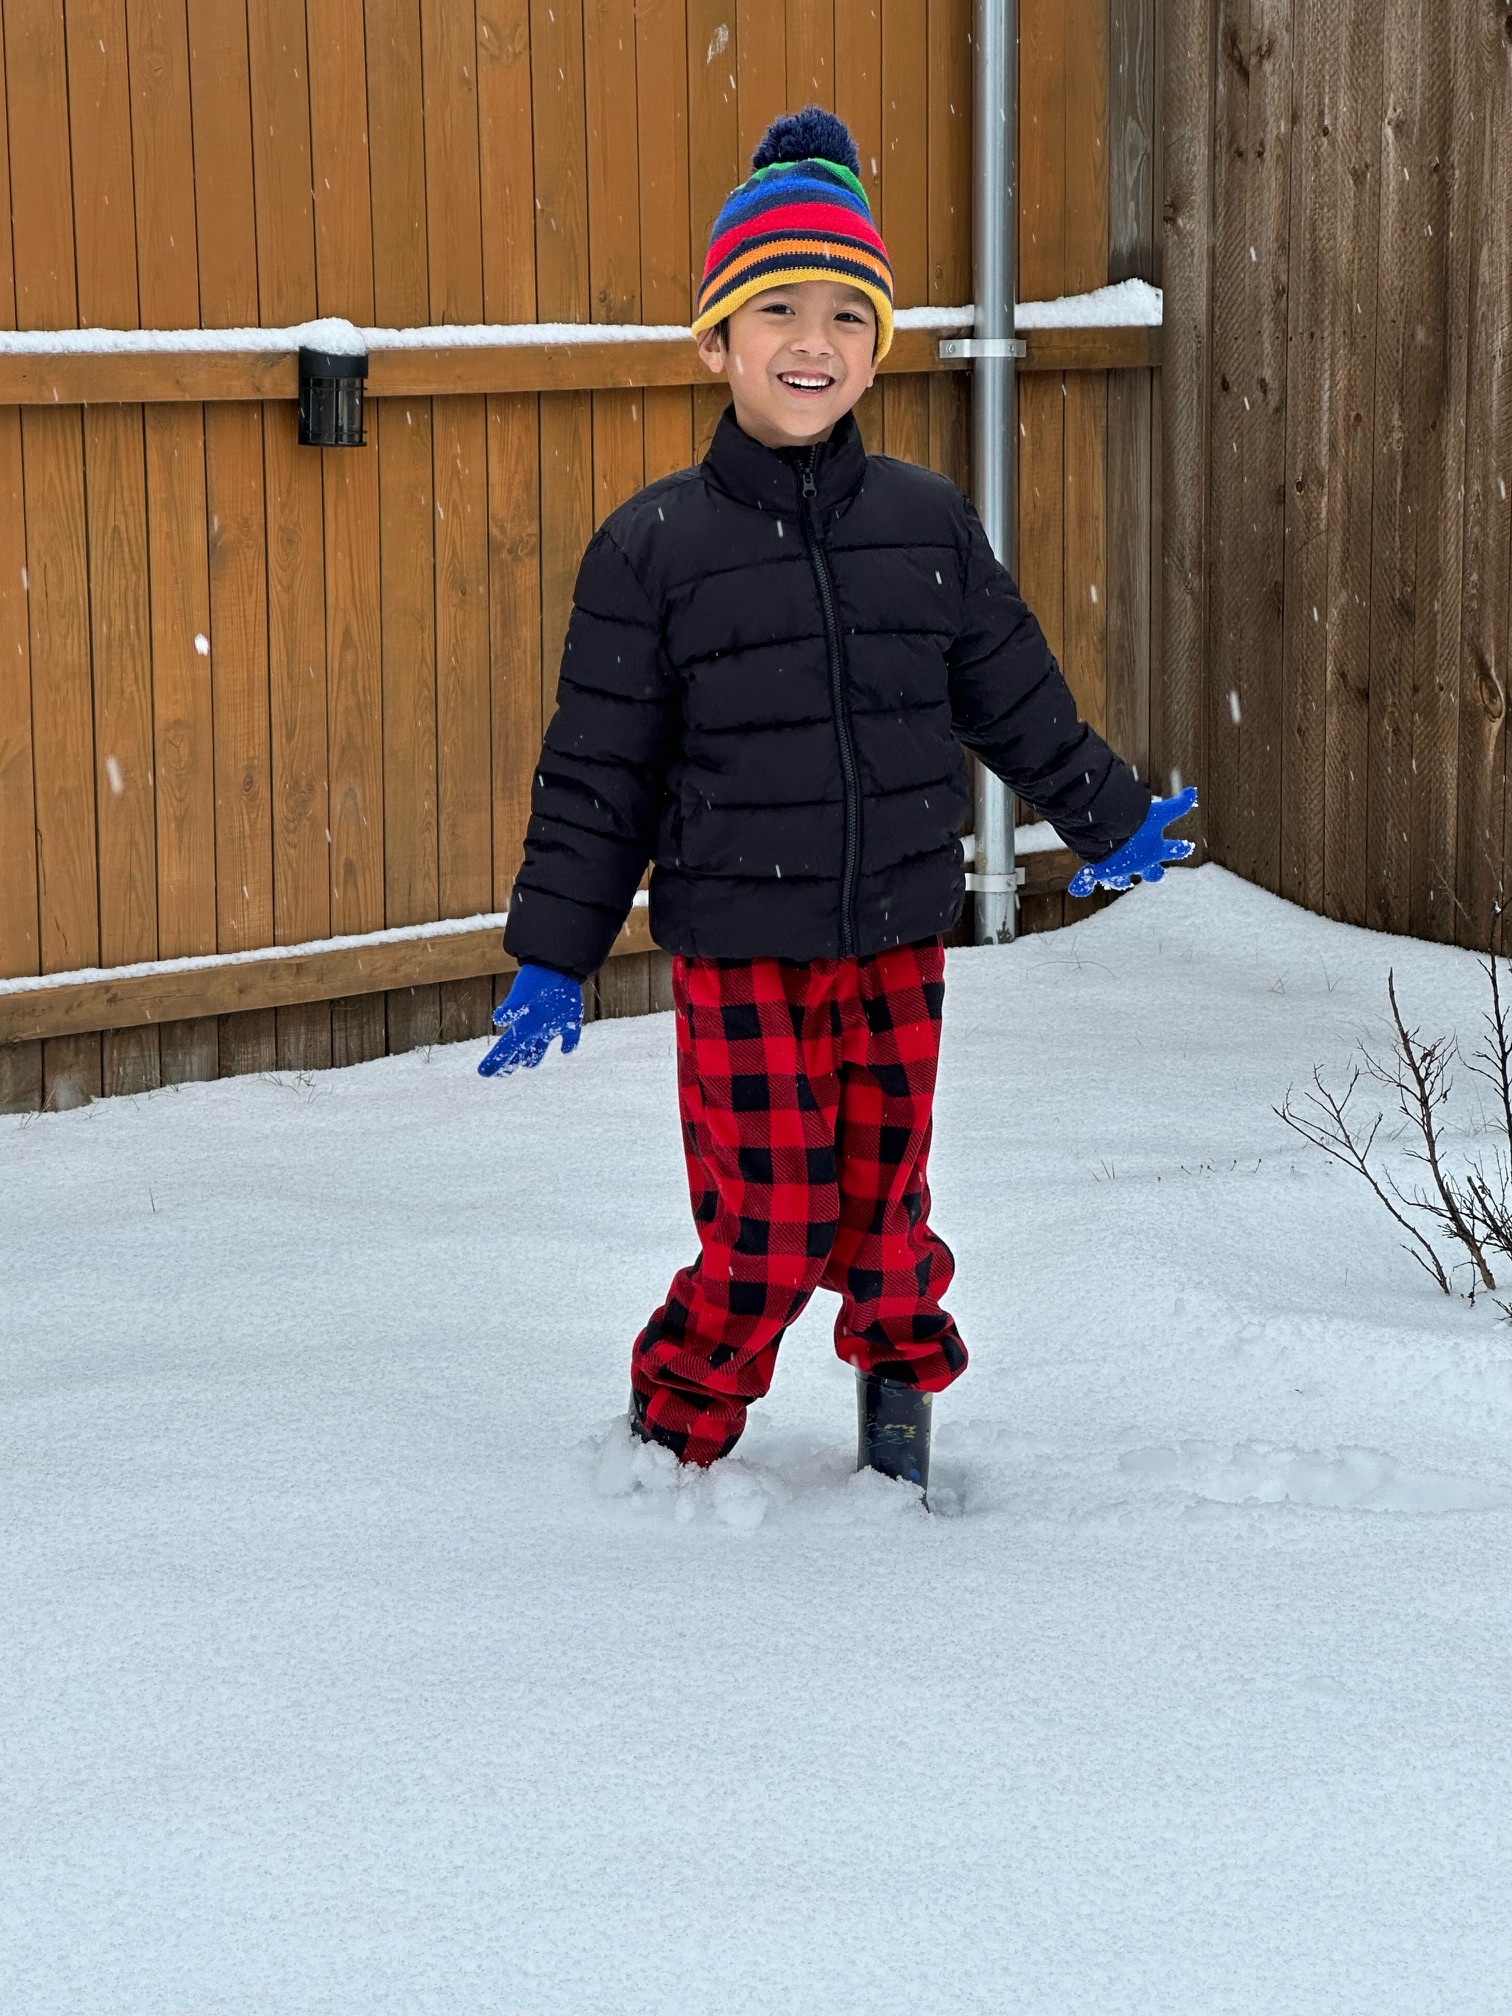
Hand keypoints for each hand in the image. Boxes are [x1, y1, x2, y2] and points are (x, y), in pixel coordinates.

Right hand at [478, 964, 582, 1076]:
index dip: (495, 1063)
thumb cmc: (536, 980)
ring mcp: (551, 1025)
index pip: (505, 1050)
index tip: (484, 1073)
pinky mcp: (569, 1019)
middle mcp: (534, 1029)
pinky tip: (566, 1050)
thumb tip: (499, 1018)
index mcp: (522, 1028)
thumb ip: (512, 1007)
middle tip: (504, 1072)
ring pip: (539, 1048)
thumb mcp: (522, 994)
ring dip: (533, 1056)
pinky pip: (570, 1036)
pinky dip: (569, 1044)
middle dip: (511, 1063)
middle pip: (519, 1052)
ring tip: (528, 1064)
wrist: (556, 965)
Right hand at [1068, 785, 1198, 897]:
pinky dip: (1082, 884)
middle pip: (1152, 873)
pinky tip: (1078, 890)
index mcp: (1154, 850)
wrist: (1108, 833)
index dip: (1179, 848)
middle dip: (1155, 873)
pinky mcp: (1098, 869)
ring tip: (1120, 883)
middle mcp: (1138, 863)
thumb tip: (1193, 790)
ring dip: (1120, 880)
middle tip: (1158, 874)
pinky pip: (1087, 878)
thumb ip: (1177, 804)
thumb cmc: (1136, 825)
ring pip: (1121, 878)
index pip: (1171, 850)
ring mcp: (1118, 868)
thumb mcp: (1159, 813)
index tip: (1187, 846)